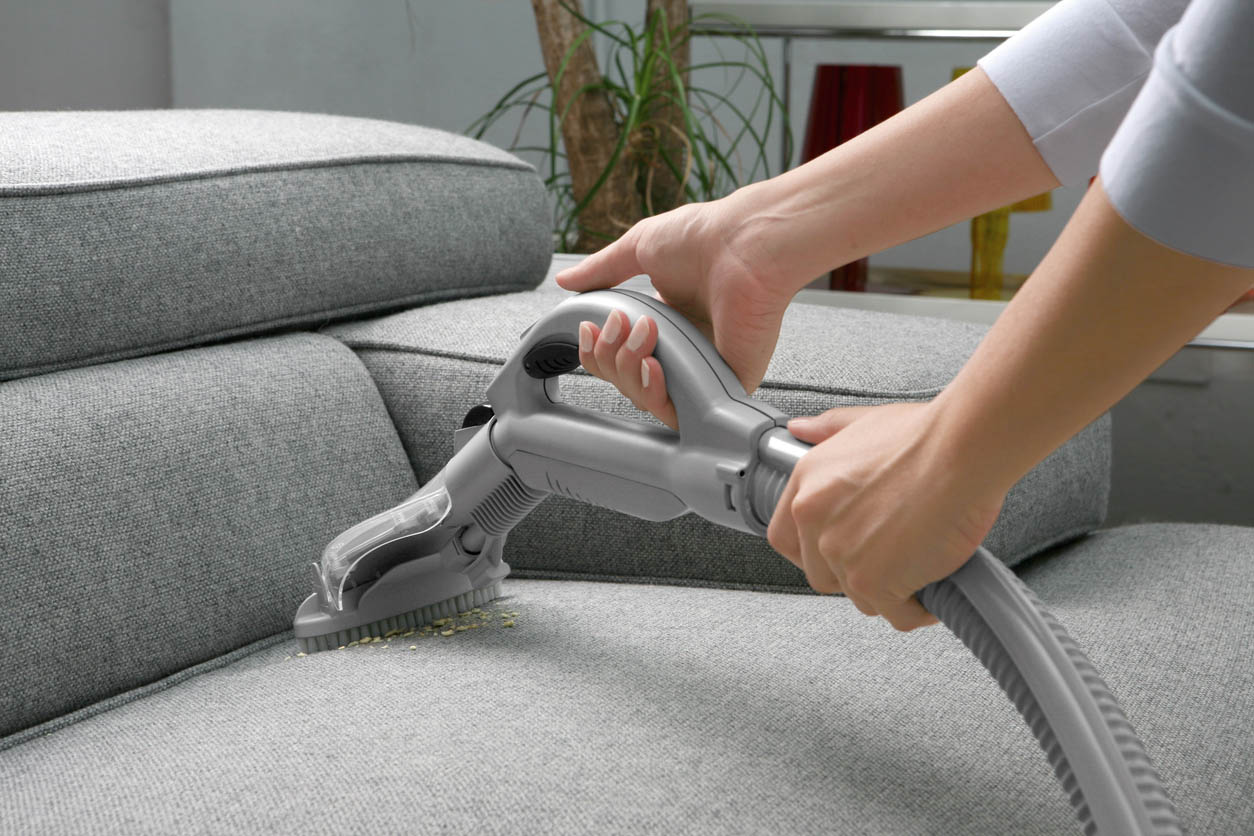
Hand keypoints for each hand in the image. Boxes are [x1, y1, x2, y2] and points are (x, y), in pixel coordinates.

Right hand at [555, 198, 793, 430]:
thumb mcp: (639, 248)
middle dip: (608, 356)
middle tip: (620, 325)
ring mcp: (702, 367)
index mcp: (667, 319)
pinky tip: (653, 367)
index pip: (619, 353)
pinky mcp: (723, 383)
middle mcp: (683, 346)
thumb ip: (601, 270)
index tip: (590, 327)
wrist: (745, 244)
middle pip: (624, 378)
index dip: (596, 348)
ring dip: (628, 369)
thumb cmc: (705, 237)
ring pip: (645, 397)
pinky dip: (656, 394)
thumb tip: (566, 282)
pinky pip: (679, 411)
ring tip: (644, 335)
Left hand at [768, 402, 1005, 630]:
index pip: (785, 539)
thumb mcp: (864, 421)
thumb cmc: (925, 436)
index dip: (812, 553)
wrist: (962, 450)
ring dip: (892, 590)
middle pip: (823, 576)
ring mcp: (841, 554)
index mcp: (807, 485)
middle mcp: (814, 520)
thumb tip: (799, 430)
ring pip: (861, 597)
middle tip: (893, 555)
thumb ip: (828, 430)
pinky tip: (937, 581)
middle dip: (857, 573)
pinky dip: (920, 608)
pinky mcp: (873, 582)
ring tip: (921, 562)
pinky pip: (896, 615)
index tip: (836, 555)